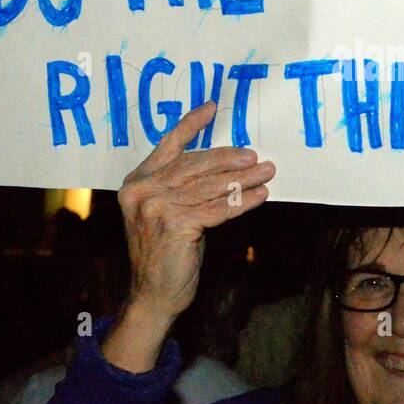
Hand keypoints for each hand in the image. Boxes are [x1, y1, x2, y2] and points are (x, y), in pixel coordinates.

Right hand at [103, 100, 274, 371]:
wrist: (153, 295)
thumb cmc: (164, 253)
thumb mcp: (164, 213)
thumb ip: (180, 189)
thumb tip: (223, 166)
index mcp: (136, 182)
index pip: (168, 147)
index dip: (190, 125)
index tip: (212, 108)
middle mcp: (142, 191)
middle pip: (194, 165)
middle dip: (228, 158)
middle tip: (255, 155)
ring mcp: (157, 208)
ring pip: (209, 186)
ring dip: (243, 179)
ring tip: (267, 172)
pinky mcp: (176, 226)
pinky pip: (217, 209)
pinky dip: (241, 201)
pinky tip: (259, 196)